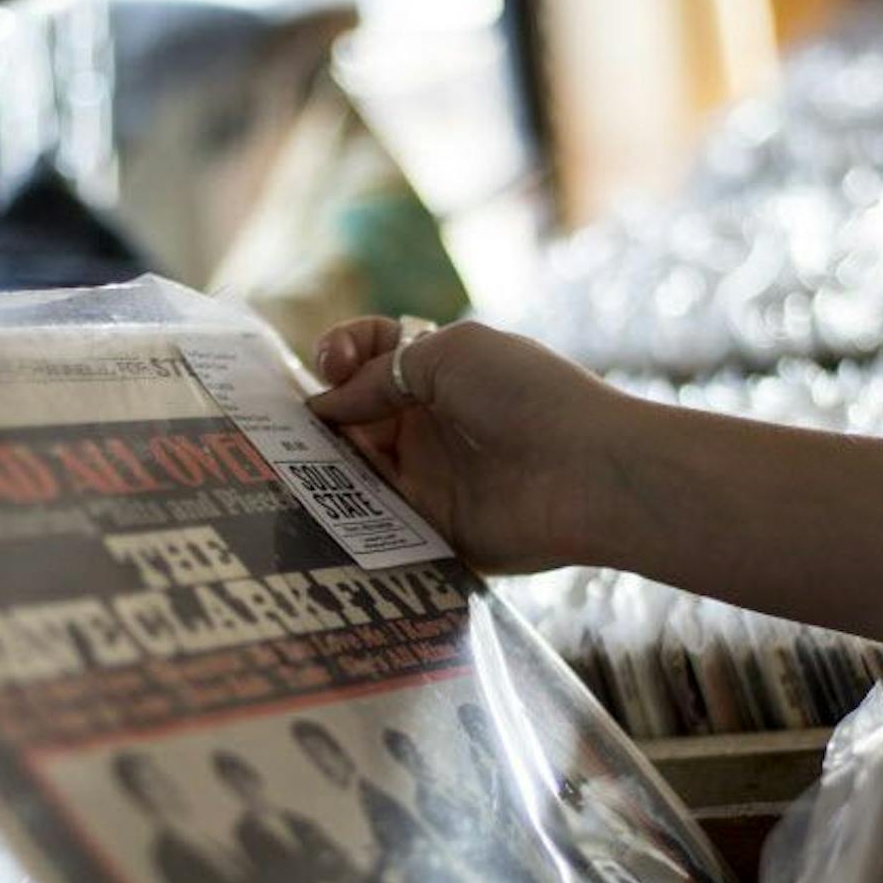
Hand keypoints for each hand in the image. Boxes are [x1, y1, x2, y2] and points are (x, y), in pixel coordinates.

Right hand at [307, 318, 640, 572]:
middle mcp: (431, 423)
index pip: (371, 356)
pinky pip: (374, 520)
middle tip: (300, 419)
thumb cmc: (528, 395)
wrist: (585, 472)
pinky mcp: (431, 529)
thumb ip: (380, 373)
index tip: (328, 363)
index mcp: (440, 371)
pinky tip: (315, 499)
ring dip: (325, 461)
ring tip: (297, 457)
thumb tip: (325, 404)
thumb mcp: (448, 355)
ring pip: (356, 467)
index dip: (340, 353)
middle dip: (322, 412)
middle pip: (354, 414)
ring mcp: (430, 477)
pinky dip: (342, 510)